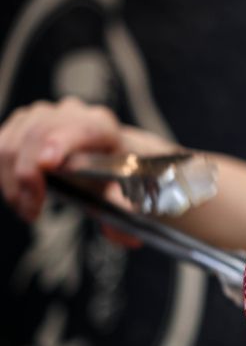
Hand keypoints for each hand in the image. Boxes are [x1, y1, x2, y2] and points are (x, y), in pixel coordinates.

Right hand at [0, 97, 123, 221]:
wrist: (112, 156)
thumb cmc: (119, 173)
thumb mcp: (132, 192)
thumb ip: (126, 211)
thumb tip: (117, 232)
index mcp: (103, 126)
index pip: (82, 128)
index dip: (62, 143)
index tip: (47, 165)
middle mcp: (72, 113)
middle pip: (38, 133)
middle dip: (28, 175)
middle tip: (31, 211)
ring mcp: (43, 115)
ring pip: (13, 141)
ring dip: (11, 180)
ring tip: (26, 210)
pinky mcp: (21, 124)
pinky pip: (0, 145)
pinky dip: (2, 174)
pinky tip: (16, 197)